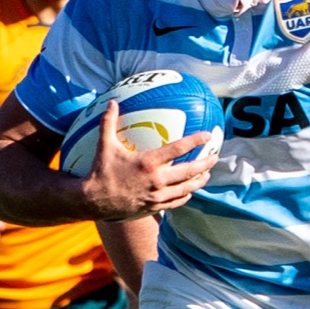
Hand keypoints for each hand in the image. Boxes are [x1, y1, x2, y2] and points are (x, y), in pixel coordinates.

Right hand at [78, 101, 217, 219]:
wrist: (94, 201)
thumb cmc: (101, 171)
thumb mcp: (105, 145)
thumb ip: (109, 122)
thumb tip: (112, 102)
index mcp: (148, 162)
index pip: (178, 149)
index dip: (196, 140)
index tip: (207, 135)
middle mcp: (157, 180)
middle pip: (190, 171)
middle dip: (205, 163)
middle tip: (215, 156)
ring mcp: (157, 195)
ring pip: (187, 189)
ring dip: (199, 181)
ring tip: (207, 174)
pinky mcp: (155, 206)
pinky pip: (177, 202)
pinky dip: (186, 195)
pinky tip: (190, 191)